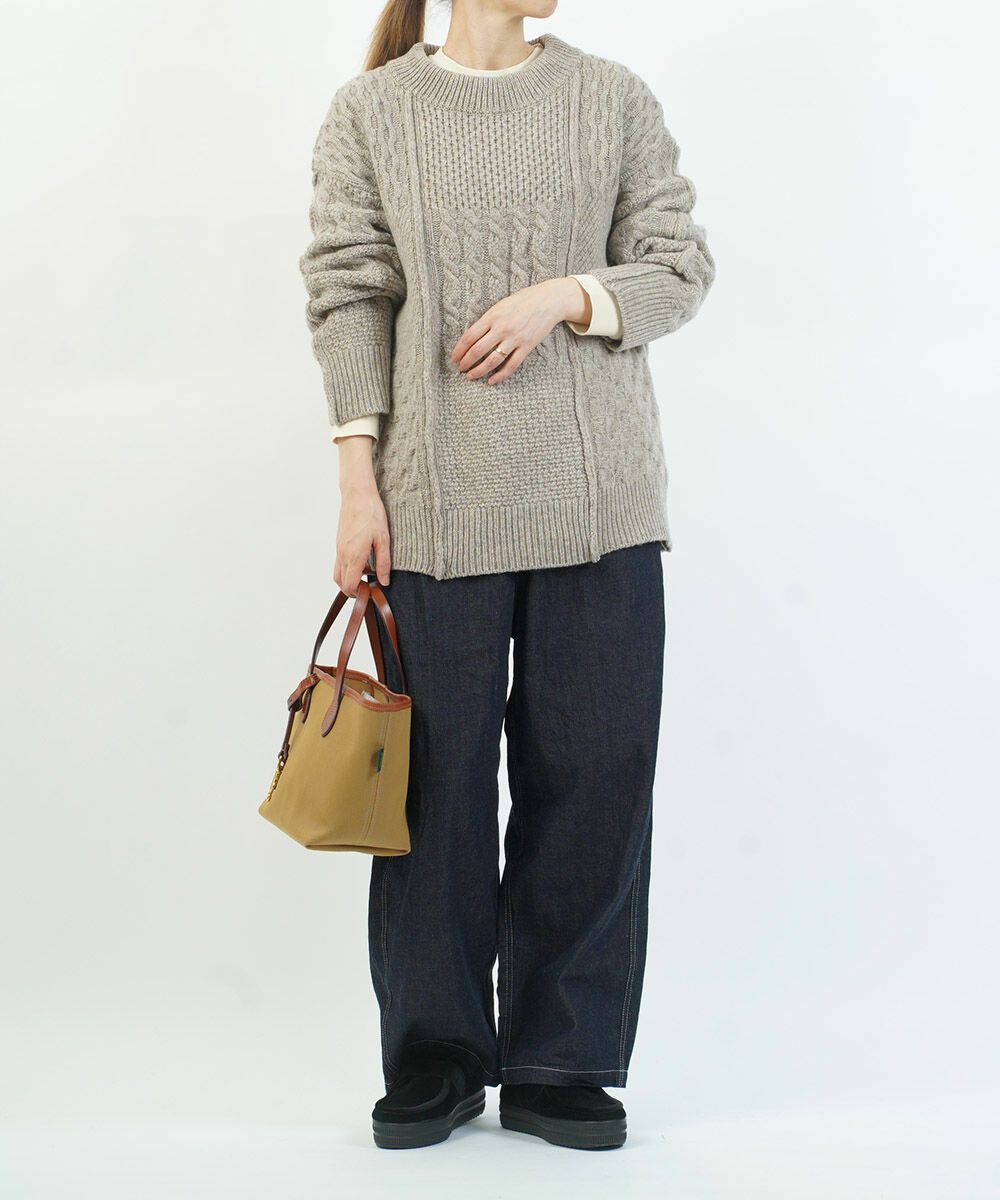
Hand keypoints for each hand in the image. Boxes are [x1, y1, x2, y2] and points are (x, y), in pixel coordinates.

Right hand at [334, 436, 389, 596]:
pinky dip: (347, 569)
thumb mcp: (384, 539)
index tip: (371, 593)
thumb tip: (384, 582)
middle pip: (340, 583)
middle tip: (368, 588)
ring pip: (337, 574)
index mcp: (354, 556)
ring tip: (366, 576)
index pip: (350, 585)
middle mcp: (343, 554)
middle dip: (352, 590)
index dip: (359, 594)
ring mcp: (339, 548)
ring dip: (348, 580)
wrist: (358, 495)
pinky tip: (362, 562)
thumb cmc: (372, 514)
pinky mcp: (339, 542)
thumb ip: (384, 563)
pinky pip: (339, 563)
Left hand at [450, 277, 590, 384]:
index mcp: (493, 316)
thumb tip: (473, 337)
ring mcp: (515, 338)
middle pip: (478, 350)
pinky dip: (500, 375)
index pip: (470, 336)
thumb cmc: (523, 301)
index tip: (454, 358)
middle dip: (466, 362)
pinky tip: (491, 381)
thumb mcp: (501, 305)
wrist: (548, 300)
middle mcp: (502, 328)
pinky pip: (511, 365)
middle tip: (460, 369)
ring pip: (492, 360)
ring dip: (479, 371)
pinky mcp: (526, 346)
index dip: (459, 349)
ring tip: (471, 376)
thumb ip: (488, 320)